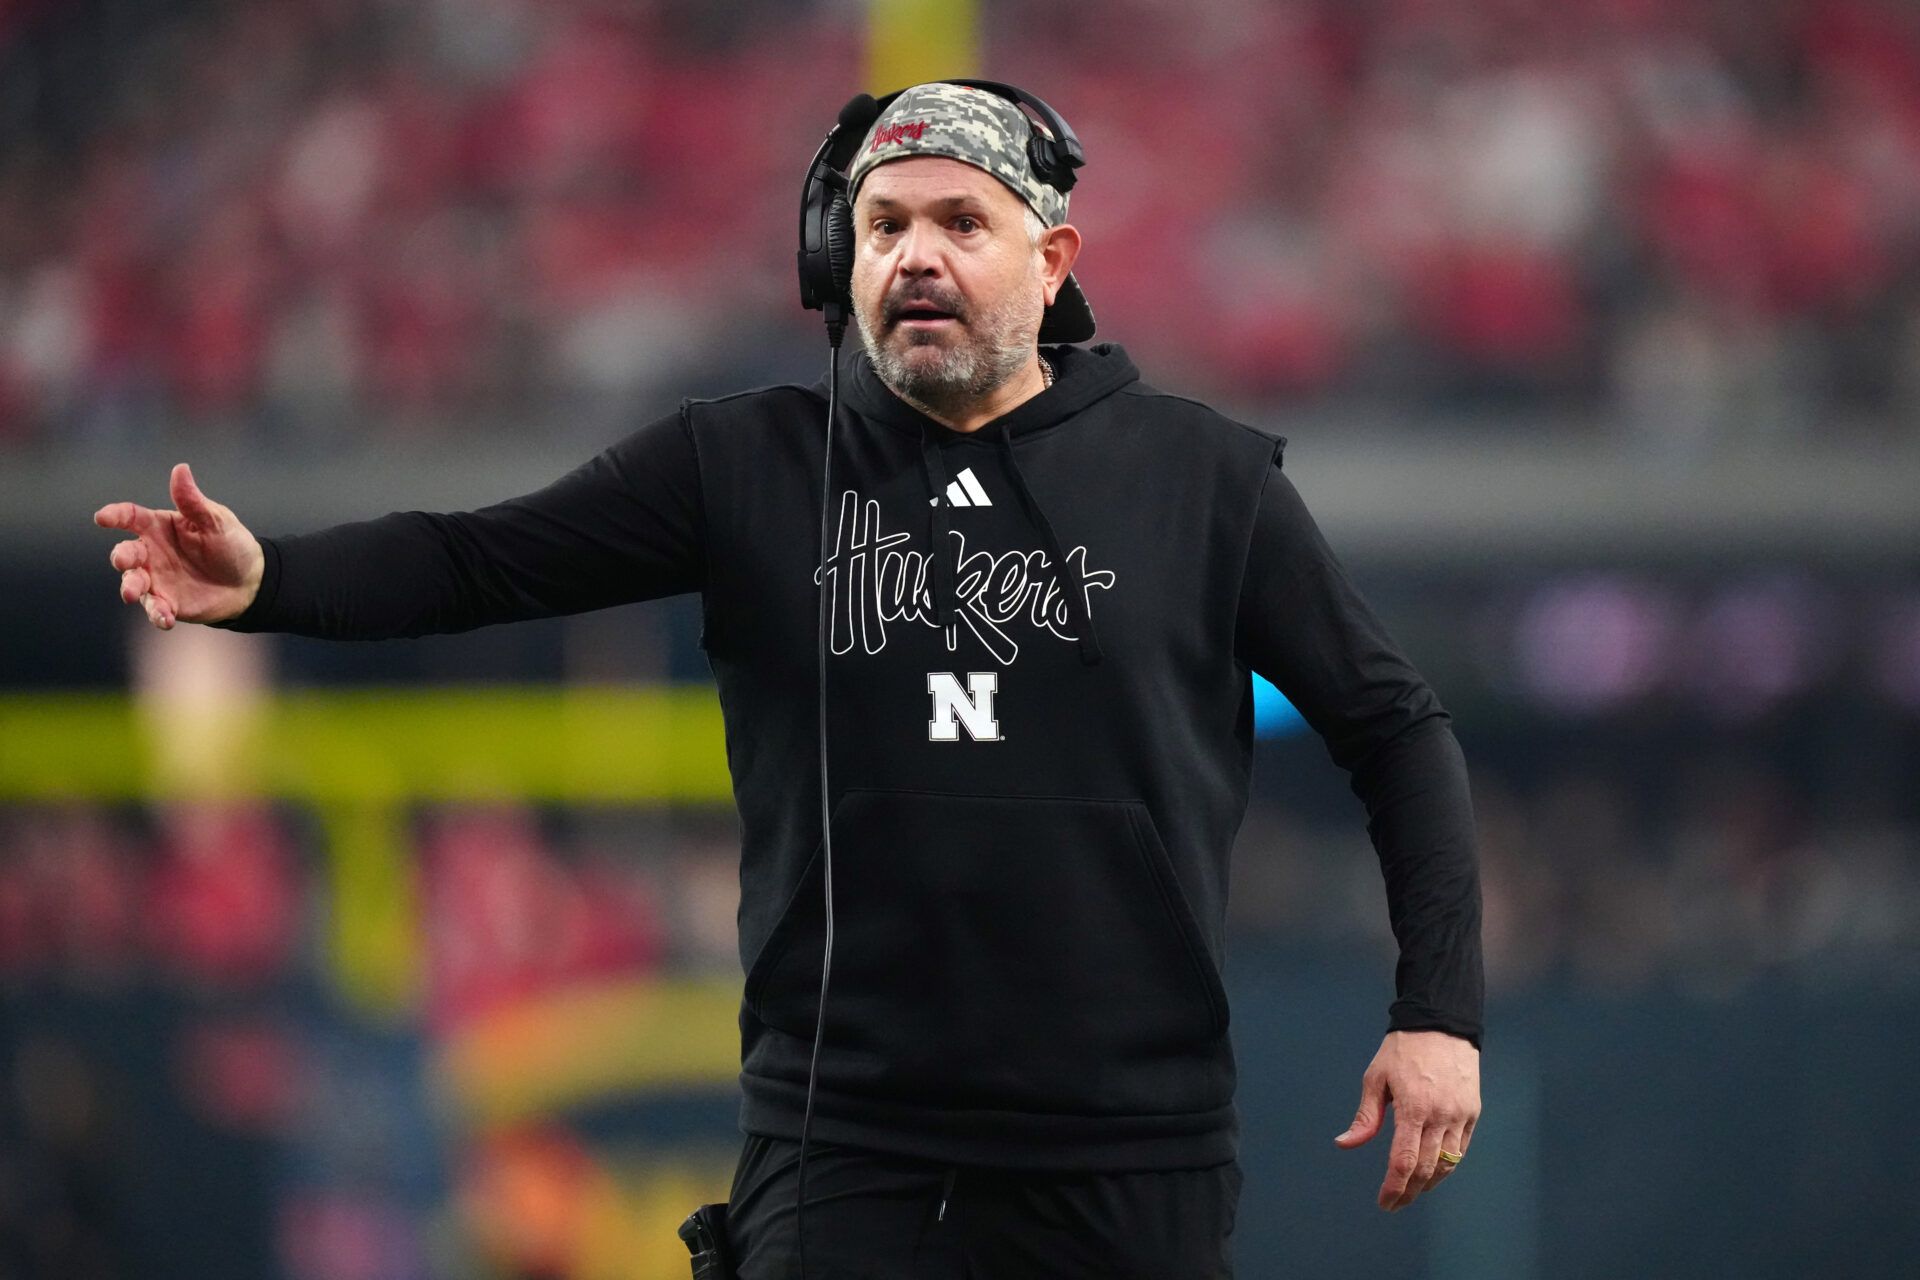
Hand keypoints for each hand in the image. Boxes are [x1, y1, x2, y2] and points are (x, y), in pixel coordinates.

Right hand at [94, 463, 264, 629]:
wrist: (250, 581)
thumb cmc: (230, 544)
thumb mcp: (216, 520)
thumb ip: (193, 501)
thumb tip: (180, 469)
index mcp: (159, 526)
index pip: (131, 517)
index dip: (115, 516)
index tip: (103, 518)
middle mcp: (152, 552)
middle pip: (126, 553)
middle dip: (121, 557)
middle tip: (124, 561)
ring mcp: (157, 578)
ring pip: (133, 583)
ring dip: (130, 587)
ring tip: (133, 593)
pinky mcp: (167, 602)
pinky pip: (155, 609)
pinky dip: (156, 614)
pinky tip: (166, 619)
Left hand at [1334, 1029, 1479, 1210]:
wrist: (1442, 1024)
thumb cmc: (1402, 1050)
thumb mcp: (1376, 1078)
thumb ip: (1365, 1117)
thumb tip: (1345, 1144)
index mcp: (1413, 1108)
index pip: (1403, 1161)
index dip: (1394, 1187)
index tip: (1384, 1202)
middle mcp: (1440, 1116)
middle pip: (1426, 1169)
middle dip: (1409, 1192)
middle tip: (1394, 1203)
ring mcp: (1460, 1115)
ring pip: (1447, 1164)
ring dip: (1428, 1183)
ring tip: (1411, 1191)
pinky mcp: (1472, 1113)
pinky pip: (1460, 1150)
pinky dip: (1446, 1166)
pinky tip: (1432, 1171)